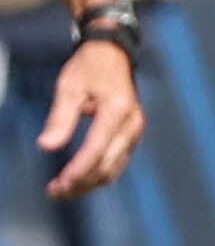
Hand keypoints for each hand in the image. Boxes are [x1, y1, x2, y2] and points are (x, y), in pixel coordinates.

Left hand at [40, 39, 143, 199]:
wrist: (114, 54)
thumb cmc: (90, 67)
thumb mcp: (69, 86)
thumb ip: (60, 117)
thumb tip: (47, 146)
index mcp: (118, 108)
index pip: (97, 148)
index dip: (78, 170)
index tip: (58, 184)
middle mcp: (132, 123)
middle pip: (107, 165)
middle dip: (81, 183)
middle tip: (53, 191)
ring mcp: (136, 130)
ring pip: (114, 169)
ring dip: (89, 183)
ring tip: (62, 189)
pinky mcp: (133, 134)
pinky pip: (117, 163)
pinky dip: (98, 175)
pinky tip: (79, 177)